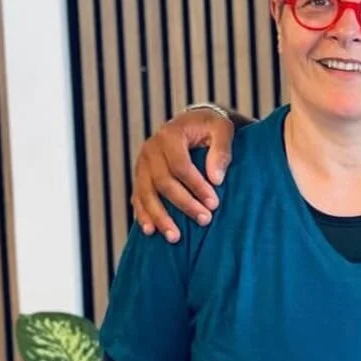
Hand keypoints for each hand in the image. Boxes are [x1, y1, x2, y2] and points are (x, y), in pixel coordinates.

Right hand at [132, 110, 234, 241]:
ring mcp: (142, 164)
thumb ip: (221, 150)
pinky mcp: (140, 175)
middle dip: (184, 204)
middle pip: (163, 182)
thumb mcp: (222, 130)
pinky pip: (138, 197)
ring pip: (146, 194)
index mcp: (170, 135)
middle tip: (205, 220)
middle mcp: (151, 149)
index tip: (214, 203)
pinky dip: (143, 214)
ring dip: (159, 217)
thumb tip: (216, 179)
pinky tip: (150, 231)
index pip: (180, 166)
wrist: (192, 122)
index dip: (196, 186)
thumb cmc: (210, 127)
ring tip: (175, 237)